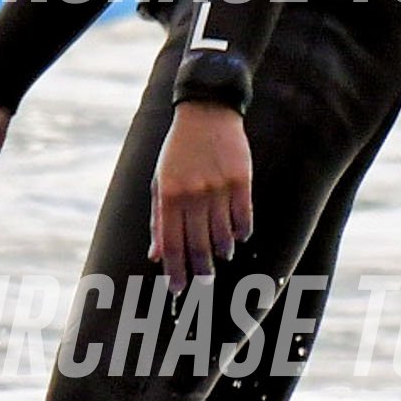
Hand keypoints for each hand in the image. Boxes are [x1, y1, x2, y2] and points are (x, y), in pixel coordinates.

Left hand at [149, 103, 252, 280]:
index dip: (175, 270)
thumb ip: (158, 220)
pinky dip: (241, 231)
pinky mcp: (241, 178)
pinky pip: (244, 216)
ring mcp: (218, 186)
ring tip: (221, 257)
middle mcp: (193, 193)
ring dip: (222, 250)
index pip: (172, 244)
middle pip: (198, 244)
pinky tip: (238, 237)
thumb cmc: (178, 151)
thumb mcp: (160, 181)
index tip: (178, 289)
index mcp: (168, 195)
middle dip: (200, 269)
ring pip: (223, 233)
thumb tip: (156, 256)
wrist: (206, 111)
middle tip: (203, 282)